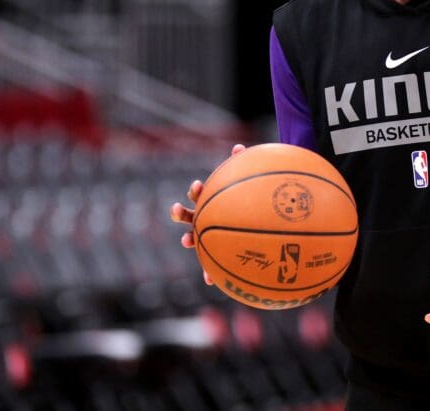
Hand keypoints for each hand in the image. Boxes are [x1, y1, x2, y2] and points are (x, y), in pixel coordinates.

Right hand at [170, 143, 245, 284]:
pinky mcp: (215, 253)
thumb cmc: (247, 202)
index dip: (196, 191)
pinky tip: (210, 282)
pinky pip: (211, 265)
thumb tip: (239, 147)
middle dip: (181, 213)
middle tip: (177, 209)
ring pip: (194, 240)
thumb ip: (242, 167)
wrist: (251, 221)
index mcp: (211, 203)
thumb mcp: (246, 186)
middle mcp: (204, 218)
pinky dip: (209, 273)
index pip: (199, 196)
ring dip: (188, 241)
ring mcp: (207, 236)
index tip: (198, 185)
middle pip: (188, 215)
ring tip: (186, 242)